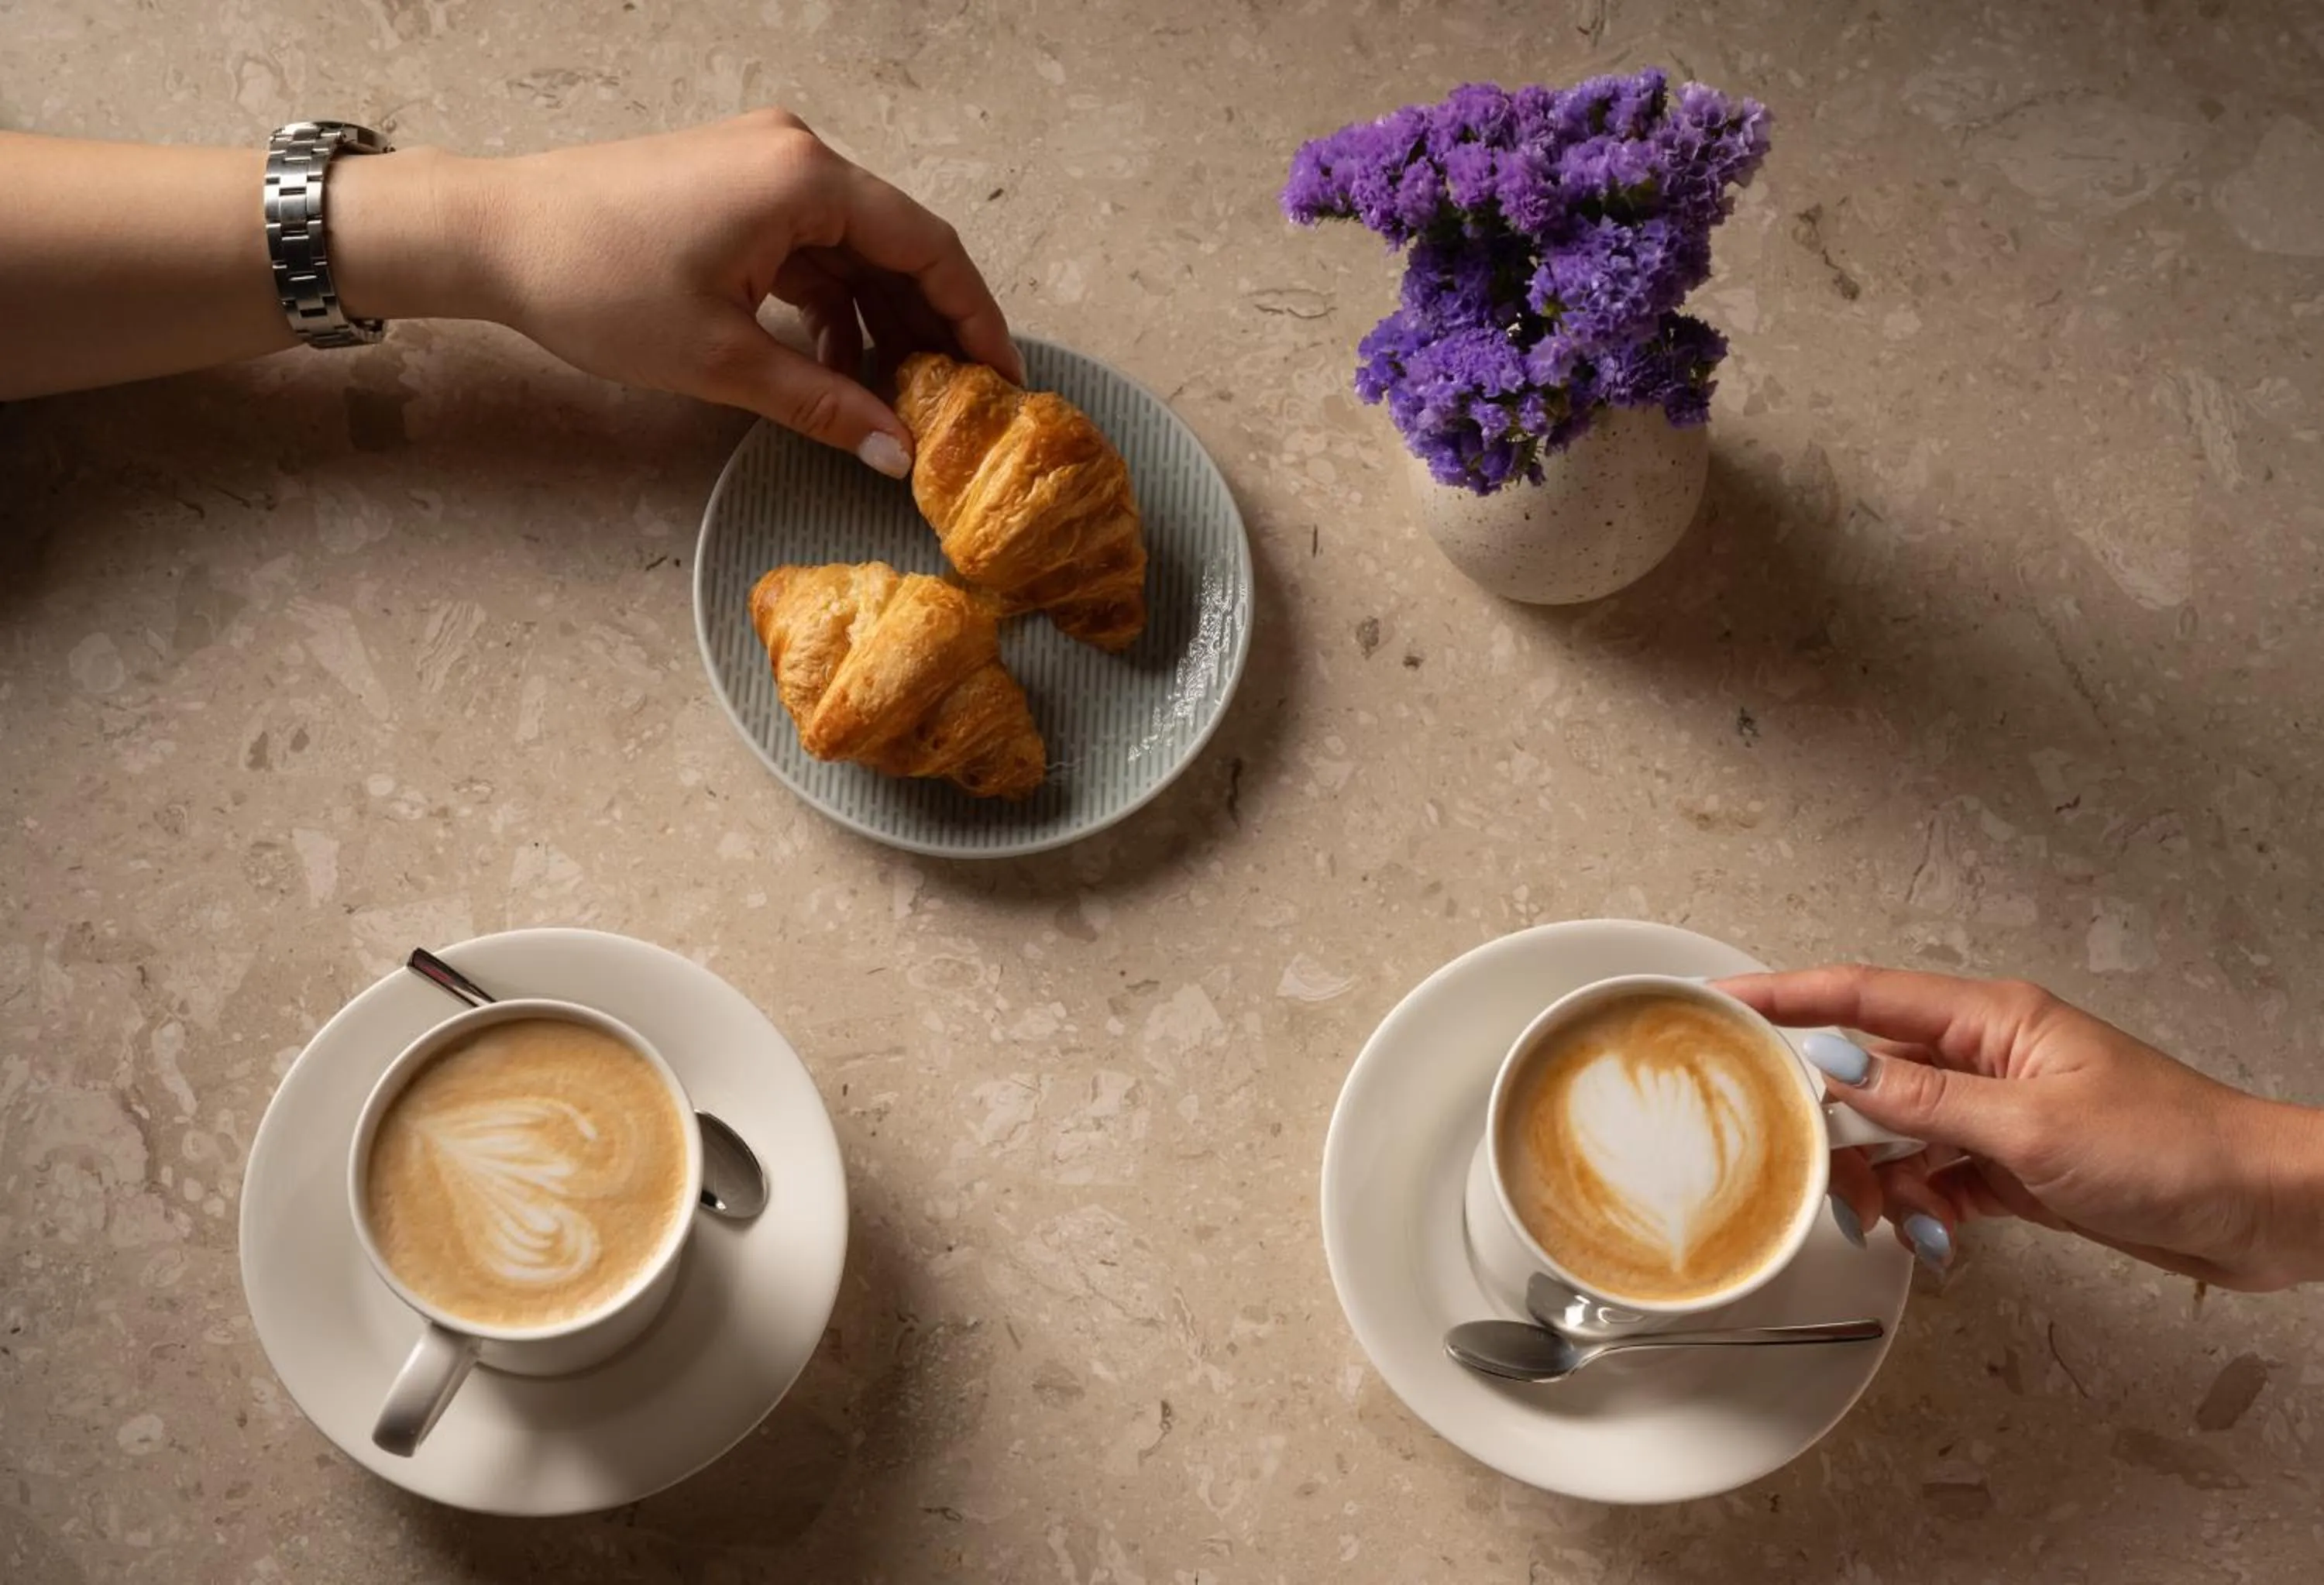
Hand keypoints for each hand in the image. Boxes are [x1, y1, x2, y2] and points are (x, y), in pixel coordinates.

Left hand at [340, 112, 1022, 472]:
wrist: (487, 235)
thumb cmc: (592, 281)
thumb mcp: (722, 360)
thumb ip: (824, 405)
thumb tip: (897, 455)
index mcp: (805, 179)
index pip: (929, 247)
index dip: (977, 319)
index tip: (1003, 382)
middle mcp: (795, 155)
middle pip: (901, 244)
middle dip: (933, 327)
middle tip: (960, 405)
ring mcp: (762, 166)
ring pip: (857, 249)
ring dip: (883, 321)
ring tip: (902, 399)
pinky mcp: (733, 189)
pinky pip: (813, 247)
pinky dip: (837, 303)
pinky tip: (842, 364)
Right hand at [1716, 966, 2323, 1290]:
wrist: (2259, 1210)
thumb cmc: (2176, 1150)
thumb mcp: (2033, 1128)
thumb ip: (1923, 1100)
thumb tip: (1832, 1065)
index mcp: (1991, 1020)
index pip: (1860, 994)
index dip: (1783, 995)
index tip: (1719, 1002)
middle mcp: (1987, 1057)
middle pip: (1867, 1069)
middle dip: (1826, 1117)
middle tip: (1795, 1156)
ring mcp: (1999, 1110)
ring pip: (1895, 1132)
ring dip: (1877, 1175)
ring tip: (1881, 1213)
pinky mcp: (2013, 1163)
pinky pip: (1933, 1175)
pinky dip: (1919, 1204)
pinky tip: (1927, 1230)